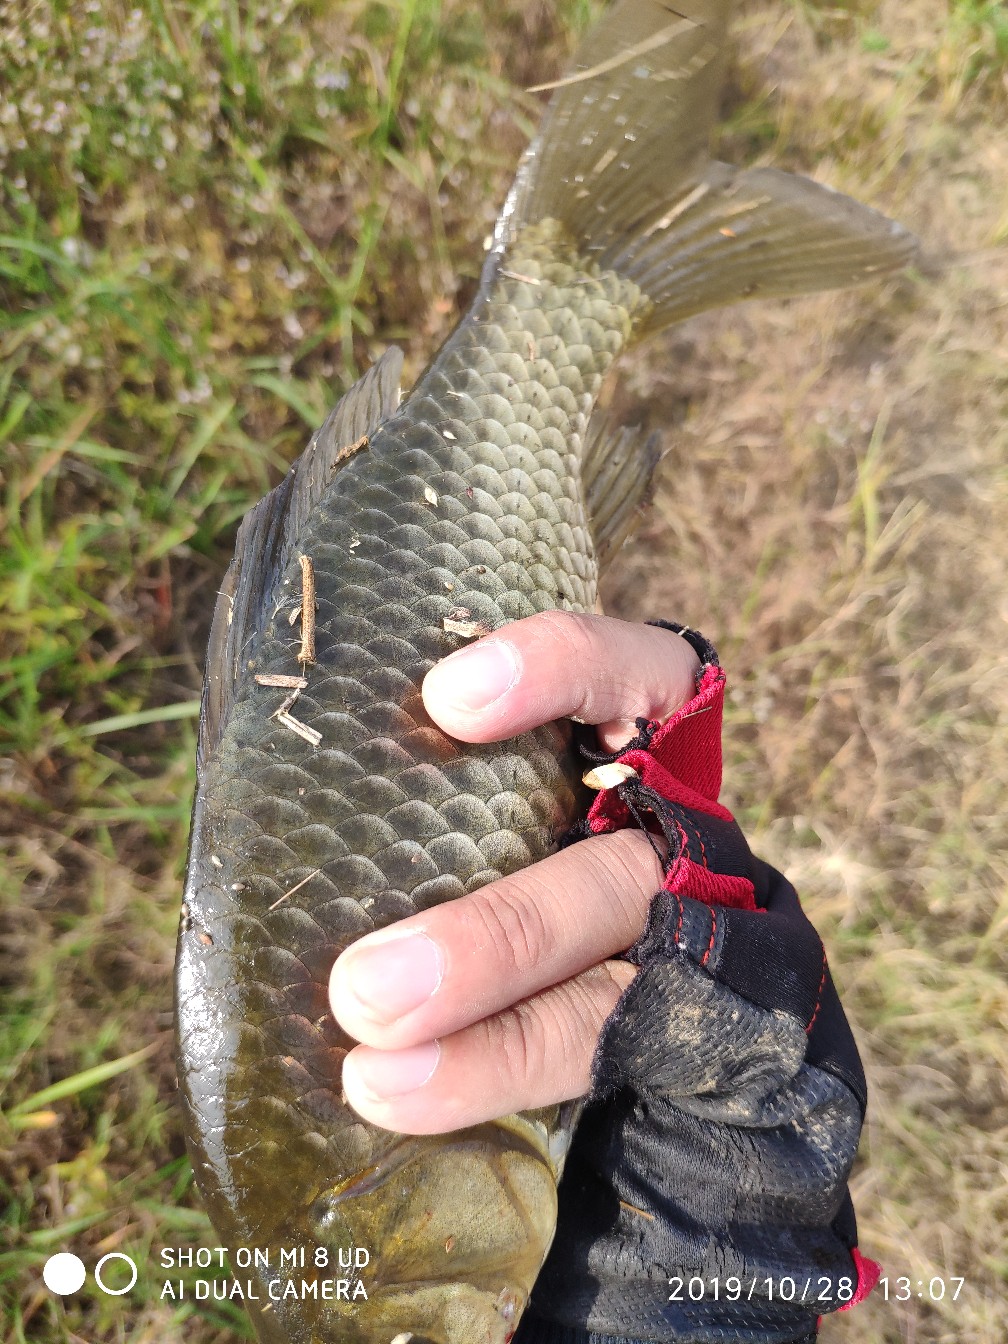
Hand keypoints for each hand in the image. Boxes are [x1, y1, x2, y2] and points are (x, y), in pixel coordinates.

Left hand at [328, 612, 700, 1133]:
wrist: (641, 923)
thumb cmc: (510, 802)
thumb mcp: (494, 760)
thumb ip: (425, 760)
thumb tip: (265, 774)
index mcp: (646, 735)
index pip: (632, 675)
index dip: (559, 675)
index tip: (447, 702)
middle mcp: (679, 834)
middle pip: (612, 880)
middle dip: (498, 938)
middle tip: (366, 989)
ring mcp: (690, 939)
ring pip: (614, 999)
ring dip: (500, 1045)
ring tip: (377, 1079)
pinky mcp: (674, 1023)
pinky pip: (598, 1066)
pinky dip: (502, 1084)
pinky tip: (409, 1102)